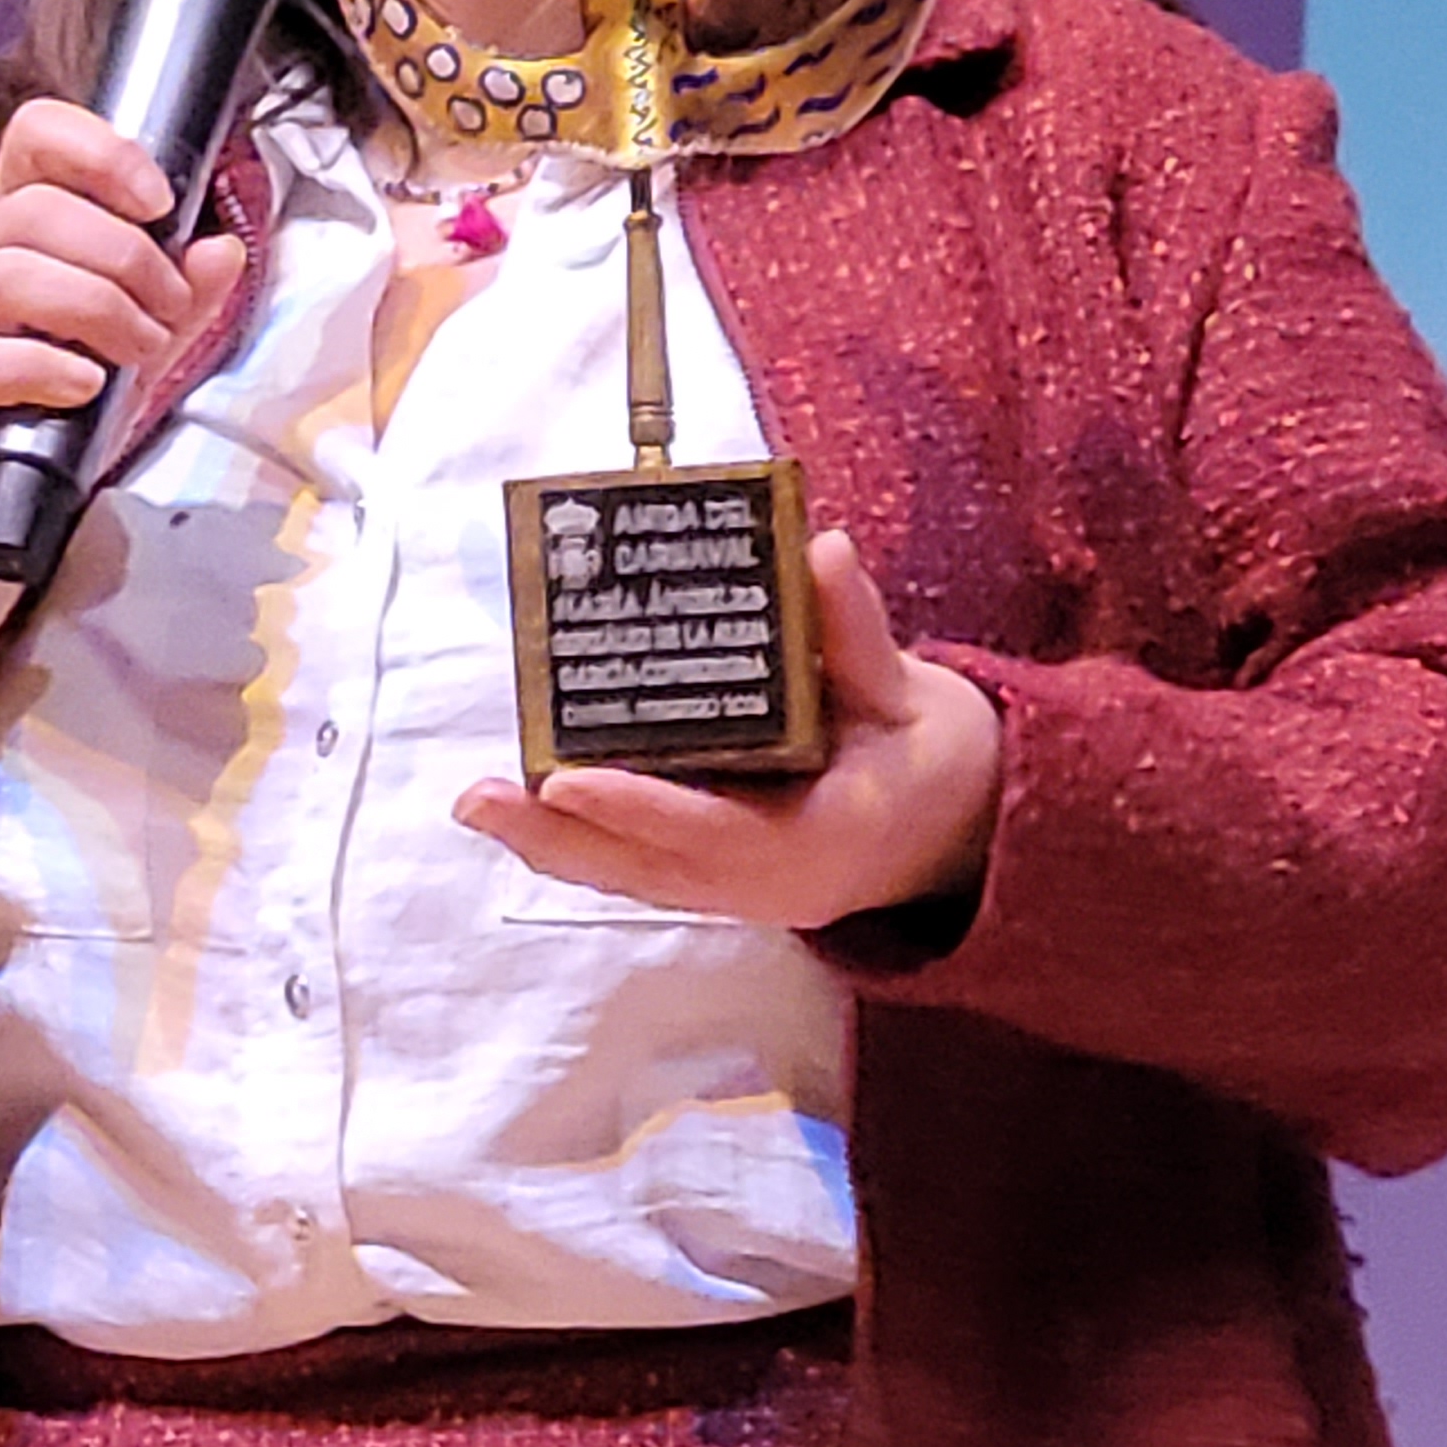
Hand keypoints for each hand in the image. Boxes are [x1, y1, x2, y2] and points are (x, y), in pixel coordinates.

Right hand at [0, 98, 248, 595]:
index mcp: (22, 224)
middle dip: (125, 256)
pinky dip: (46, 368)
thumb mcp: (130, 334)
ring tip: (137, 349)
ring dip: (97, 308)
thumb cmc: (50, 392)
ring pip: (8, 275)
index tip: (158, 201)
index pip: (36, 137)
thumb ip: (179, 294)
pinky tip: (87, 386)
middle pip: (33, 209)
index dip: (100, 151)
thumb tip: (222, 251)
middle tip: (165, 308)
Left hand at [454, 530, 1001, 931]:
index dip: (640, 807)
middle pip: (648, 869)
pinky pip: (642, 870)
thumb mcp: (919, 699)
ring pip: (634, 876)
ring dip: (553, 843)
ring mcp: (746, 894)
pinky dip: (584, 844)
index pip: (718, 831)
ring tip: (477, 803)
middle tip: (477, 798)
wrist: (969, 837)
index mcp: (826, 840)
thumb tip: (823, 552)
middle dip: (559, 836)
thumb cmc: (941, 762)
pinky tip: (526, 809)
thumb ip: (861, 636)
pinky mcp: (725, 881)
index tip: (567, 778)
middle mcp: (774, 884)